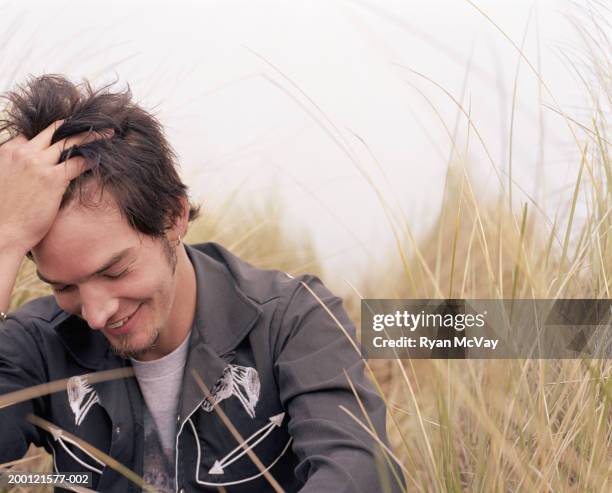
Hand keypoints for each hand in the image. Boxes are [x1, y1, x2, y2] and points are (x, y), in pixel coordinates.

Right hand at [0, 121, 110, 254]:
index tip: (69, 136)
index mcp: (8, 151)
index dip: (53, 136)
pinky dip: (90, 159)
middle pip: (54, 132)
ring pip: (68, 142)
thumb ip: (18, 169)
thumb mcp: (6, 181)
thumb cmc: (4, 213)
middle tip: (94, 125)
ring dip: (90, 137)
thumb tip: (34, 174)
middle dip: (76, 127)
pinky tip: (100, 157)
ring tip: (106, 134)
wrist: (1, 232)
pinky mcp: (51, 179)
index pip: (35, 136)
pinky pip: (76, 163)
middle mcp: (22, 152)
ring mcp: (37, 164)